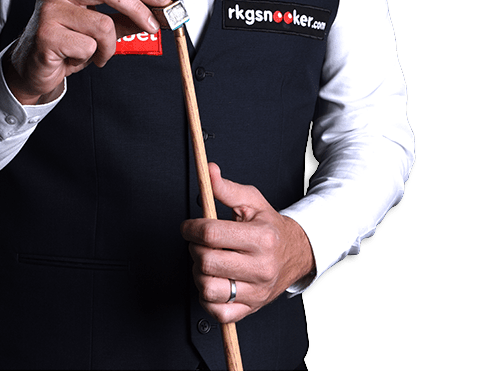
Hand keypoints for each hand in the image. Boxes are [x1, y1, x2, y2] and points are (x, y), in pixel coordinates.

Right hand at [4, 0, 170, 104]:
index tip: (164, 1)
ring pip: (103, 25)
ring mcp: (49, 10)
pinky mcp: (46, 34)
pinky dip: (90, 58)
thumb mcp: (98, 27)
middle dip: (138, 8)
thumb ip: (124, 18)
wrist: (30, 68)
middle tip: (153, 26)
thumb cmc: (64, 43)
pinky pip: (88, 47)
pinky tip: (74, 59)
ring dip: (108, 47)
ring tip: (94, 54)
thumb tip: (155, 14)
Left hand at [181, 163, 315, 322]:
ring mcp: (256, 291)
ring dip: (198, 273)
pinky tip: (213, 281)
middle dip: (194, 249)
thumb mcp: (251, 201)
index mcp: (262, 238)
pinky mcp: (250, 308)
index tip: (189, 226)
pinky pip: (217, 312)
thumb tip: (208, 171)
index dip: (191, 228)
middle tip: (199, 242)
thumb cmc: (270, 227)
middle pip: (206, 262)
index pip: (212, 234)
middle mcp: (261, 267)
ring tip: (207, 261)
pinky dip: (207, 298)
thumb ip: (226, 188)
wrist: (295, 253)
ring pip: (208, 289)